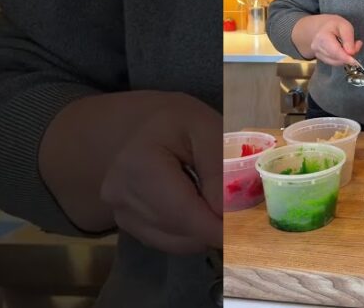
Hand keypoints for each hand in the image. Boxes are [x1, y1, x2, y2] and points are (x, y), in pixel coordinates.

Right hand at [98, 93, 222, 253]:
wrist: (146, 126)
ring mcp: (119, 211)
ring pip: (175, 241)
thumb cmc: (180, 122)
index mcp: (138, 165)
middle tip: (238, 213)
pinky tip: (196, 208)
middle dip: (213, 229)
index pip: (182, 213)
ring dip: (201, 232)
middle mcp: (119, 194)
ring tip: (213, 202)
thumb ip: (218, 167)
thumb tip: (223, 215)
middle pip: (179, 230)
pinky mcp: (125, 223)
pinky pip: (166, 240)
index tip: (244, 233)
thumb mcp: (207, 128)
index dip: (216, 229)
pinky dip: (188, 233)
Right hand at [297, 14, 363, 66]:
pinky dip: (341, 59)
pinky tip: (344, 50)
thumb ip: (349, 39)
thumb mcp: (345, 26)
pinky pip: (334, 62)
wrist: (323, 27)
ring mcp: (317, 54)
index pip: (335, 51)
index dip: (346, 58)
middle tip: (357, 44)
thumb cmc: (334, 25)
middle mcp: (317, 47)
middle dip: (348, 55)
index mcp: (322, 37)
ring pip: (336, 62)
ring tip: (350, 45)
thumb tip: (351, 53)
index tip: (355, 61)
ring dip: (346, 57)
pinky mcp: (321, 58)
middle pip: (336, 58)